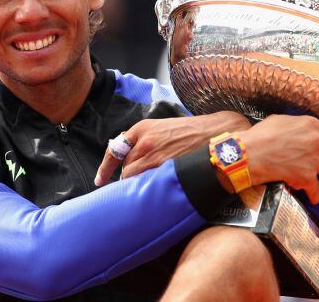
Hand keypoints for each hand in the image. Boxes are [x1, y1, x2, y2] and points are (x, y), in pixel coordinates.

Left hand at [95, 111, 250, 185]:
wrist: (218, 132)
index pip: (115, 149)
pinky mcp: (166, 168)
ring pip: (134, 178)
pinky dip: (148, 189)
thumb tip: (130, 158)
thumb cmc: (193, 131)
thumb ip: (145, 140)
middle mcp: (144, 140)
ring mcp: (155, 155)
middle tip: (139, 184)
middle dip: (128, 177)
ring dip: (138, 184)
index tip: (99, 180)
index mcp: (142, 128)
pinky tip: (157, 191)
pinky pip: (148, 184)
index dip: (105, 167)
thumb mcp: (164, 127)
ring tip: (152, 188)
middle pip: (124, 167)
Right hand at [238, 115, 318, 204]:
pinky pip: (318, 190)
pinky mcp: (308, 177)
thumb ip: (294, 124)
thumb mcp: (278, 120)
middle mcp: (317, 141)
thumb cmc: (258, 136)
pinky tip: (314, 198)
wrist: (248, 154)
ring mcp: (315, 160)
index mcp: (310, 124)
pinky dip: (316, 195)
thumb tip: (295, 129)